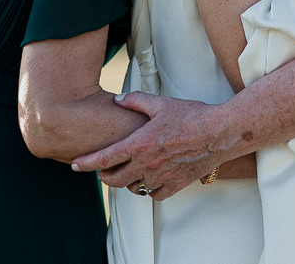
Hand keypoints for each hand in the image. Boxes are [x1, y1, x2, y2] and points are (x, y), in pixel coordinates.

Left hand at [71, 91, 230, 200]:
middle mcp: (147, 164)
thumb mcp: (160, 103)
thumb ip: (135, 101)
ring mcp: (161, 176)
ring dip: (127, 182)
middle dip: (103, 176)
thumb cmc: (192, 116)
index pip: (104, 158)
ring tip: (127, 173)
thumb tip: (118, 100)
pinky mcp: (175, 185)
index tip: (75, 164)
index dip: (86, 163)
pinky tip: (149, 180)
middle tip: (102, 170)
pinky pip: (154, 194)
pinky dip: (148, 189)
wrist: (219, 133)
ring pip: (133, 188)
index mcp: (139, 144)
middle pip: (114, 179)